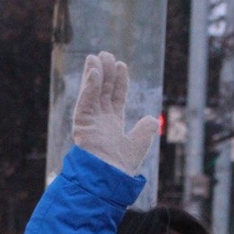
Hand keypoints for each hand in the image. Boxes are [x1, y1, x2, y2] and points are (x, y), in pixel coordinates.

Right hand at [72, 51, 156, 175]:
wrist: (108, 180)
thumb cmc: (121, 168)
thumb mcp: (138, 145)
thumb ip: (145, 131)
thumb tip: (151, 119)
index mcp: (112, 125)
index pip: (116, 97)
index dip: (119, 81)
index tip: (121, 65)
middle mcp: (100, 121)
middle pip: (103, 91)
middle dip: (106, 72)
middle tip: (107, 53)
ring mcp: (90, 122)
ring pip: (91, 92)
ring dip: (94, 73)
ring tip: (97, 56)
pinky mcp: (82, 125)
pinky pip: (85, 102)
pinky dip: (89, 87)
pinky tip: (94, 72)